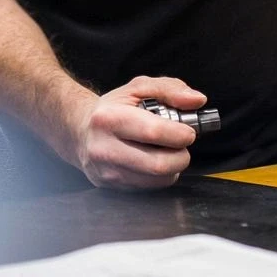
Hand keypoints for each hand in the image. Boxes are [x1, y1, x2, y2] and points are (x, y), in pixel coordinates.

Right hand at [57, 75, 206, 190]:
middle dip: (181, 156)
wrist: (79, 130)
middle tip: (180, 145)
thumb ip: (170, 89)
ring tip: (166, 151)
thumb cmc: (113, 109)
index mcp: (109, 118)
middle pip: (158, 164)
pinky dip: (160, 176)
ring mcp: (106, 171)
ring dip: (173, 167)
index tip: (187, 131)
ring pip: (157, 180)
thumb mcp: (138, 89)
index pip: (154, 133)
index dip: (181, 134)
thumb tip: (196, 101)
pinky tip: (153, 161)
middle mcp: (104, 148)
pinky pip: (149, 187)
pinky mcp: (110, 186)